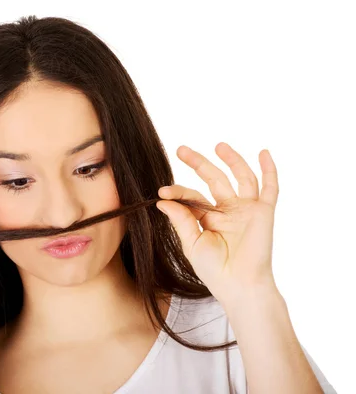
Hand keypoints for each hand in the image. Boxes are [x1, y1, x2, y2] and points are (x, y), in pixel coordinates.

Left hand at [155, 142, 278, 303]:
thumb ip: (180, 219)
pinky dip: (268, 169)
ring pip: (240, 177)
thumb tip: (162, 199)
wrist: (239, 286)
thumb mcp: (191, 243)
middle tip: (181, 150)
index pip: (193, 196)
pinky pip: (270, 187)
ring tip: (217, 145)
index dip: (178, 192)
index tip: (162, 191)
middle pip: (214, 179)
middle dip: (199, 163)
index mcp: (209, 218)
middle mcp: (228, 210)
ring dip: (231, 159)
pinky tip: (263, 152)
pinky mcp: (263, 212)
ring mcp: (246, 209)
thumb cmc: (215, 270)